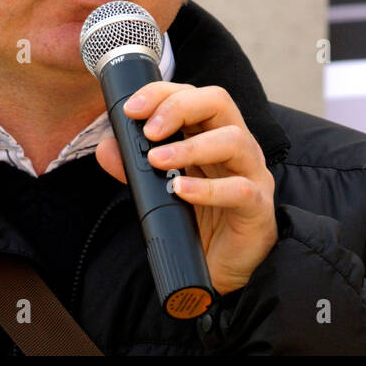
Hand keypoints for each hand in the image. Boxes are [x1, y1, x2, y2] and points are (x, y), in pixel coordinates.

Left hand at [94, 81, 278, 295]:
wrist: (218, 272)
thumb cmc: (197, 222)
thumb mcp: (161, 189)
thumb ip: (136, 167)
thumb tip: (108, 146)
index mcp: (215, 135)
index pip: (195, 95)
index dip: (163, 94)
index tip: (132, 109)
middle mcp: (238, 146)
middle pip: (219, 102)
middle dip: (180, 108)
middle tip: (149, 130)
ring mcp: (253, 174)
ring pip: (234, 140)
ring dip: (191, 147)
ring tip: (157, 160)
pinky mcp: (258, 207)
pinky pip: (240, 190)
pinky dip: (208, 189)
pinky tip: (181, 191)